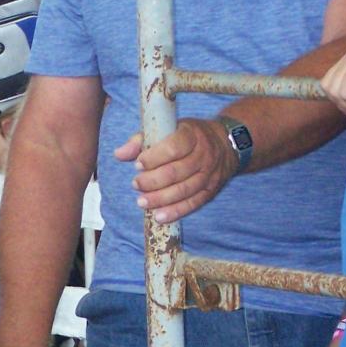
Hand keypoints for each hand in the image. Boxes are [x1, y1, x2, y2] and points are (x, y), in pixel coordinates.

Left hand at [114, 117, 237, 224]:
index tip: (138, 164)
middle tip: (136, 185)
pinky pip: (193, 204)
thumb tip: (119, 154)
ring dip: (161, 199)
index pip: (174, 147)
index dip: (154, 157)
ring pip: (184, 190)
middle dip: (153, 181)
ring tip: (142, 202)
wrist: (226, 143)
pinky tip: (159, 217)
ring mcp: (208, 174)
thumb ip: (141, 140)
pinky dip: (176, 212)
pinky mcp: (210, 191)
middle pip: (177, 172)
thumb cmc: (189, 136)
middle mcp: (203, 155)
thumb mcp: (168, 129)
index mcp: (192, 135)